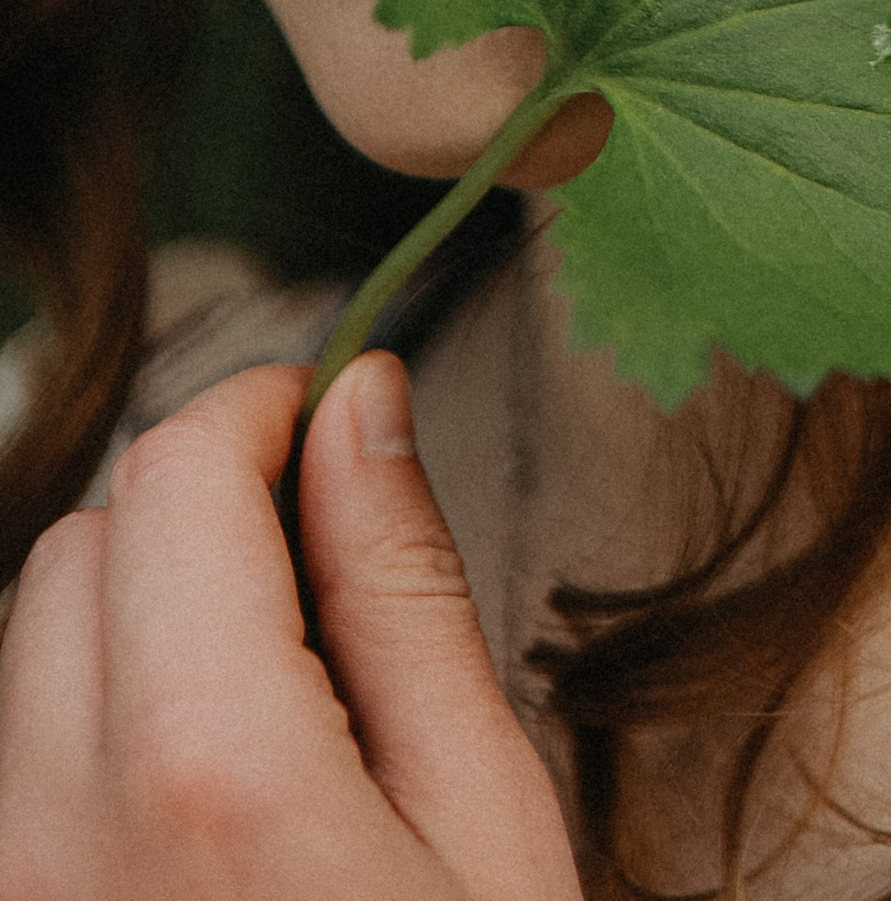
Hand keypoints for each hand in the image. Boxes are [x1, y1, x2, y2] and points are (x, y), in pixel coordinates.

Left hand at [0, 351, 580, 899]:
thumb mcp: (483, 809)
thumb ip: (403, 590)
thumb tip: (363, 400)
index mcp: (208, 770)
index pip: (176, 472)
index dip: (263, 405)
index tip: (336, 413)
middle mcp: (61, 829)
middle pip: (81, 545)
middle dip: (196, 509)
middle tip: (325, 562)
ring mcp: (15, 888)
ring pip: (31, 649)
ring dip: (137, 620)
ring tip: (274, 695)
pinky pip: (20, 764)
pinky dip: (98, 724)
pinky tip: (207, 787)